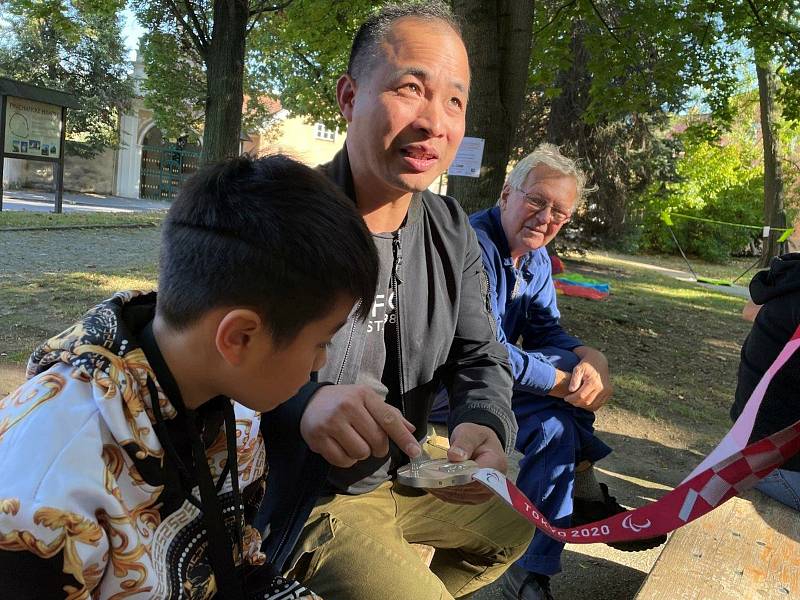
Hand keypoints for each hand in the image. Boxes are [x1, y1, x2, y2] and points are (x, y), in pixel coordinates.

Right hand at [300, 385, 420, 467]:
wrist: (309, 402)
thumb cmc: (344, 401)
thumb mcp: (367, 400)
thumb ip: (389, 414)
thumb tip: (411, 430)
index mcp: (364, 395)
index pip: (389, 419)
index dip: (403, 438)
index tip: (415, 452)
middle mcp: (348, 406)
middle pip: (376, 440)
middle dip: (379, 448)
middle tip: (372, 444)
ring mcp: (331, 423)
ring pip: (360, 453)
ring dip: (361, 454)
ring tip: (353, 442)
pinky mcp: (318, 438)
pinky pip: (343, 461)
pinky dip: (347, 460)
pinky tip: (341, 448)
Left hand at [425, 423, 505, 504]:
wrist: (482, 445)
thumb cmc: (477, 437)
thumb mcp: (470, 432)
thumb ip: (464, 442)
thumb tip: (455, 456)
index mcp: (495, 465)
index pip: (476, 476)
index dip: (456, 476)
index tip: (437, 473)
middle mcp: (492, 484)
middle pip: (466, 488)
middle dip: (445, 483)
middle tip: (424, 477)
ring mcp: (483, 494)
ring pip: (459, 496)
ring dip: (440, 489)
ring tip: (423, 481)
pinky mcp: (473, 498)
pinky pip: (456, 498)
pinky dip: (442, 492)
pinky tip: (429, 485)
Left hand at [564, 348, 612, 411]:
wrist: (598, 361)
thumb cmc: (585, 365)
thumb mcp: (577, 369)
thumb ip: (574, 379)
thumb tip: (571, 390)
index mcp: (594, 382)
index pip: (581, 396)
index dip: (572, 399)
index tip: (566, 398)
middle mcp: (602, 388)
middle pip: (587, 402)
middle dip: (576, 403)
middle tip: (570, 400)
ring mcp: (607, 391)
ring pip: (593, 405)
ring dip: (583, 406)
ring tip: (576, 401)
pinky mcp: (609, 393)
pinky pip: (599, 404)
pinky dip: (590, 406)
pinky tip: (583, 402)